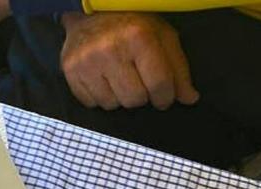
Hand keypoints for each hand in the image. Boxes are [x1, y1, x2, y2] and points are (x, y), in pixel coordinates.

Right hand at [60, 12, 199, 110]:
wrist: (91, 12)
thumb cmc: (132, 24)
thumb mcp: (161, 36)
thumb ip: (177, 68)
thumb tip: (190, 98)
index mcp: (139, 37)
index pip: (159, 83)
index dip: (165, 97)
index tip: (164, 98)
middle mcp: (110, 49)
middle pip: (135, 99)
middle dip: (141, 96)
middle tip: (139, 82)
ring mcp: (87, 61)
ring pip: (112, 105)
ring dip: (119, 97)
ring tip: (119, 77)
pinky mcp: (70, 71)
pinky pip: (91, 103)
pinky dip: (100, 97)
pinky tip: (103, 79)